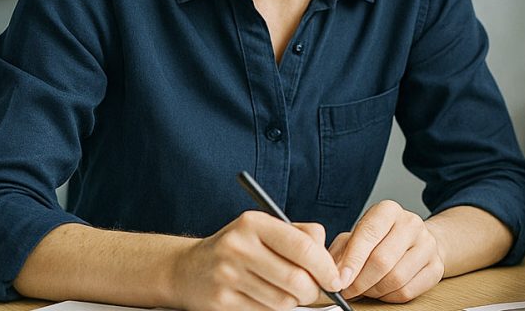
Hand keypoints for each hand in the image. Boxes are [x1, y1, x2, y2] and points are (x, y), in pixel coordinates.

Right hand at [171, 211, 340, 310]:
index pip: (303, 246)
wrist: (188, 269)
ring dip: (294, 302)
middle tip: (315, 290)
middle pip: (296, 279)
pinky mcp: (221, 302)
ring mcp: (227, 276)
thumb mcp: (266, 228)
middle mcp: (238, 247)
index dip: (326, 267)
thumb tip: (331, 261)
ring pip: (283, 301)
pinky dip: (274, 310)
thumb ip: (302, 235)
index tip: (335, 278)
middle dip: (313, 290)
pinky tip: (268, 297)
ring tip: (289, 292)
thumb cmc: (239, 247)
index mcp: (254, 223)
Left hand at [328, 200, 444, 301]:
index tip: (339, 280)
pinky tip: (382, 290)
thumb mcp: (355, 236)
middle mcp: (411, 223)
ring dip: (374, 291)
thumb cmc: (378, 240)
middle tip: (347, 291)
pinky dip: (389, 297)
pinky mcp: (436, 266)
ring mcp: (427, 245)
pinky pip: (408, 291)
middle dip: (360, 282)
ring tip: (365, 289)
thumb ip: (340, 252)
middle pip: (382, 260)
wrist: (414, 241)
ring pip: (396, 279)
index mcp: (388, 210)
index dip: (352, 261)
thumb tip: (333, 274)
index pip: (368, 234)